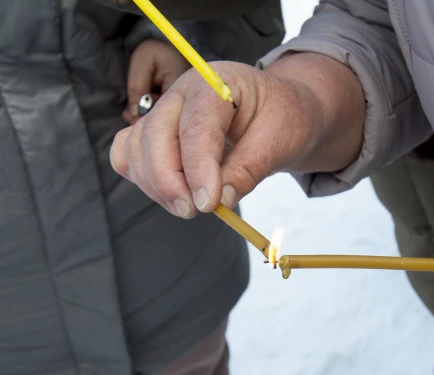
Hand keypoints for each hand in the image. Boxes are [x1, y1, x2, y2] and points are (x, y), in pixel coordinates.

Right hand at [110, 53, 363, 217]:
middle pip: (154, 135)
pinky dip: (144, 179)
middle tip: (195, 212)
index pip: (197, 126)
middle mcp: (182, 93)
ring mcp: (164, 112)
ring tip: (191, 207)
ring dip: (156, 186)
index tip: (208, 204)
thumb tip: (222, 200)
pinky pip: (129, 156)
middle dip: (169, 181)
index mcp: (215, 83)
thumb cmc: (284, 117)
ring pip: (136, 149)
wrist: (280, 111)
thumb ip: (251, 167)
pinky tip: (173, 195)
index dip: (198, 168)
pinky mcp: (155, 134)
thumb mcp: (281, 138)